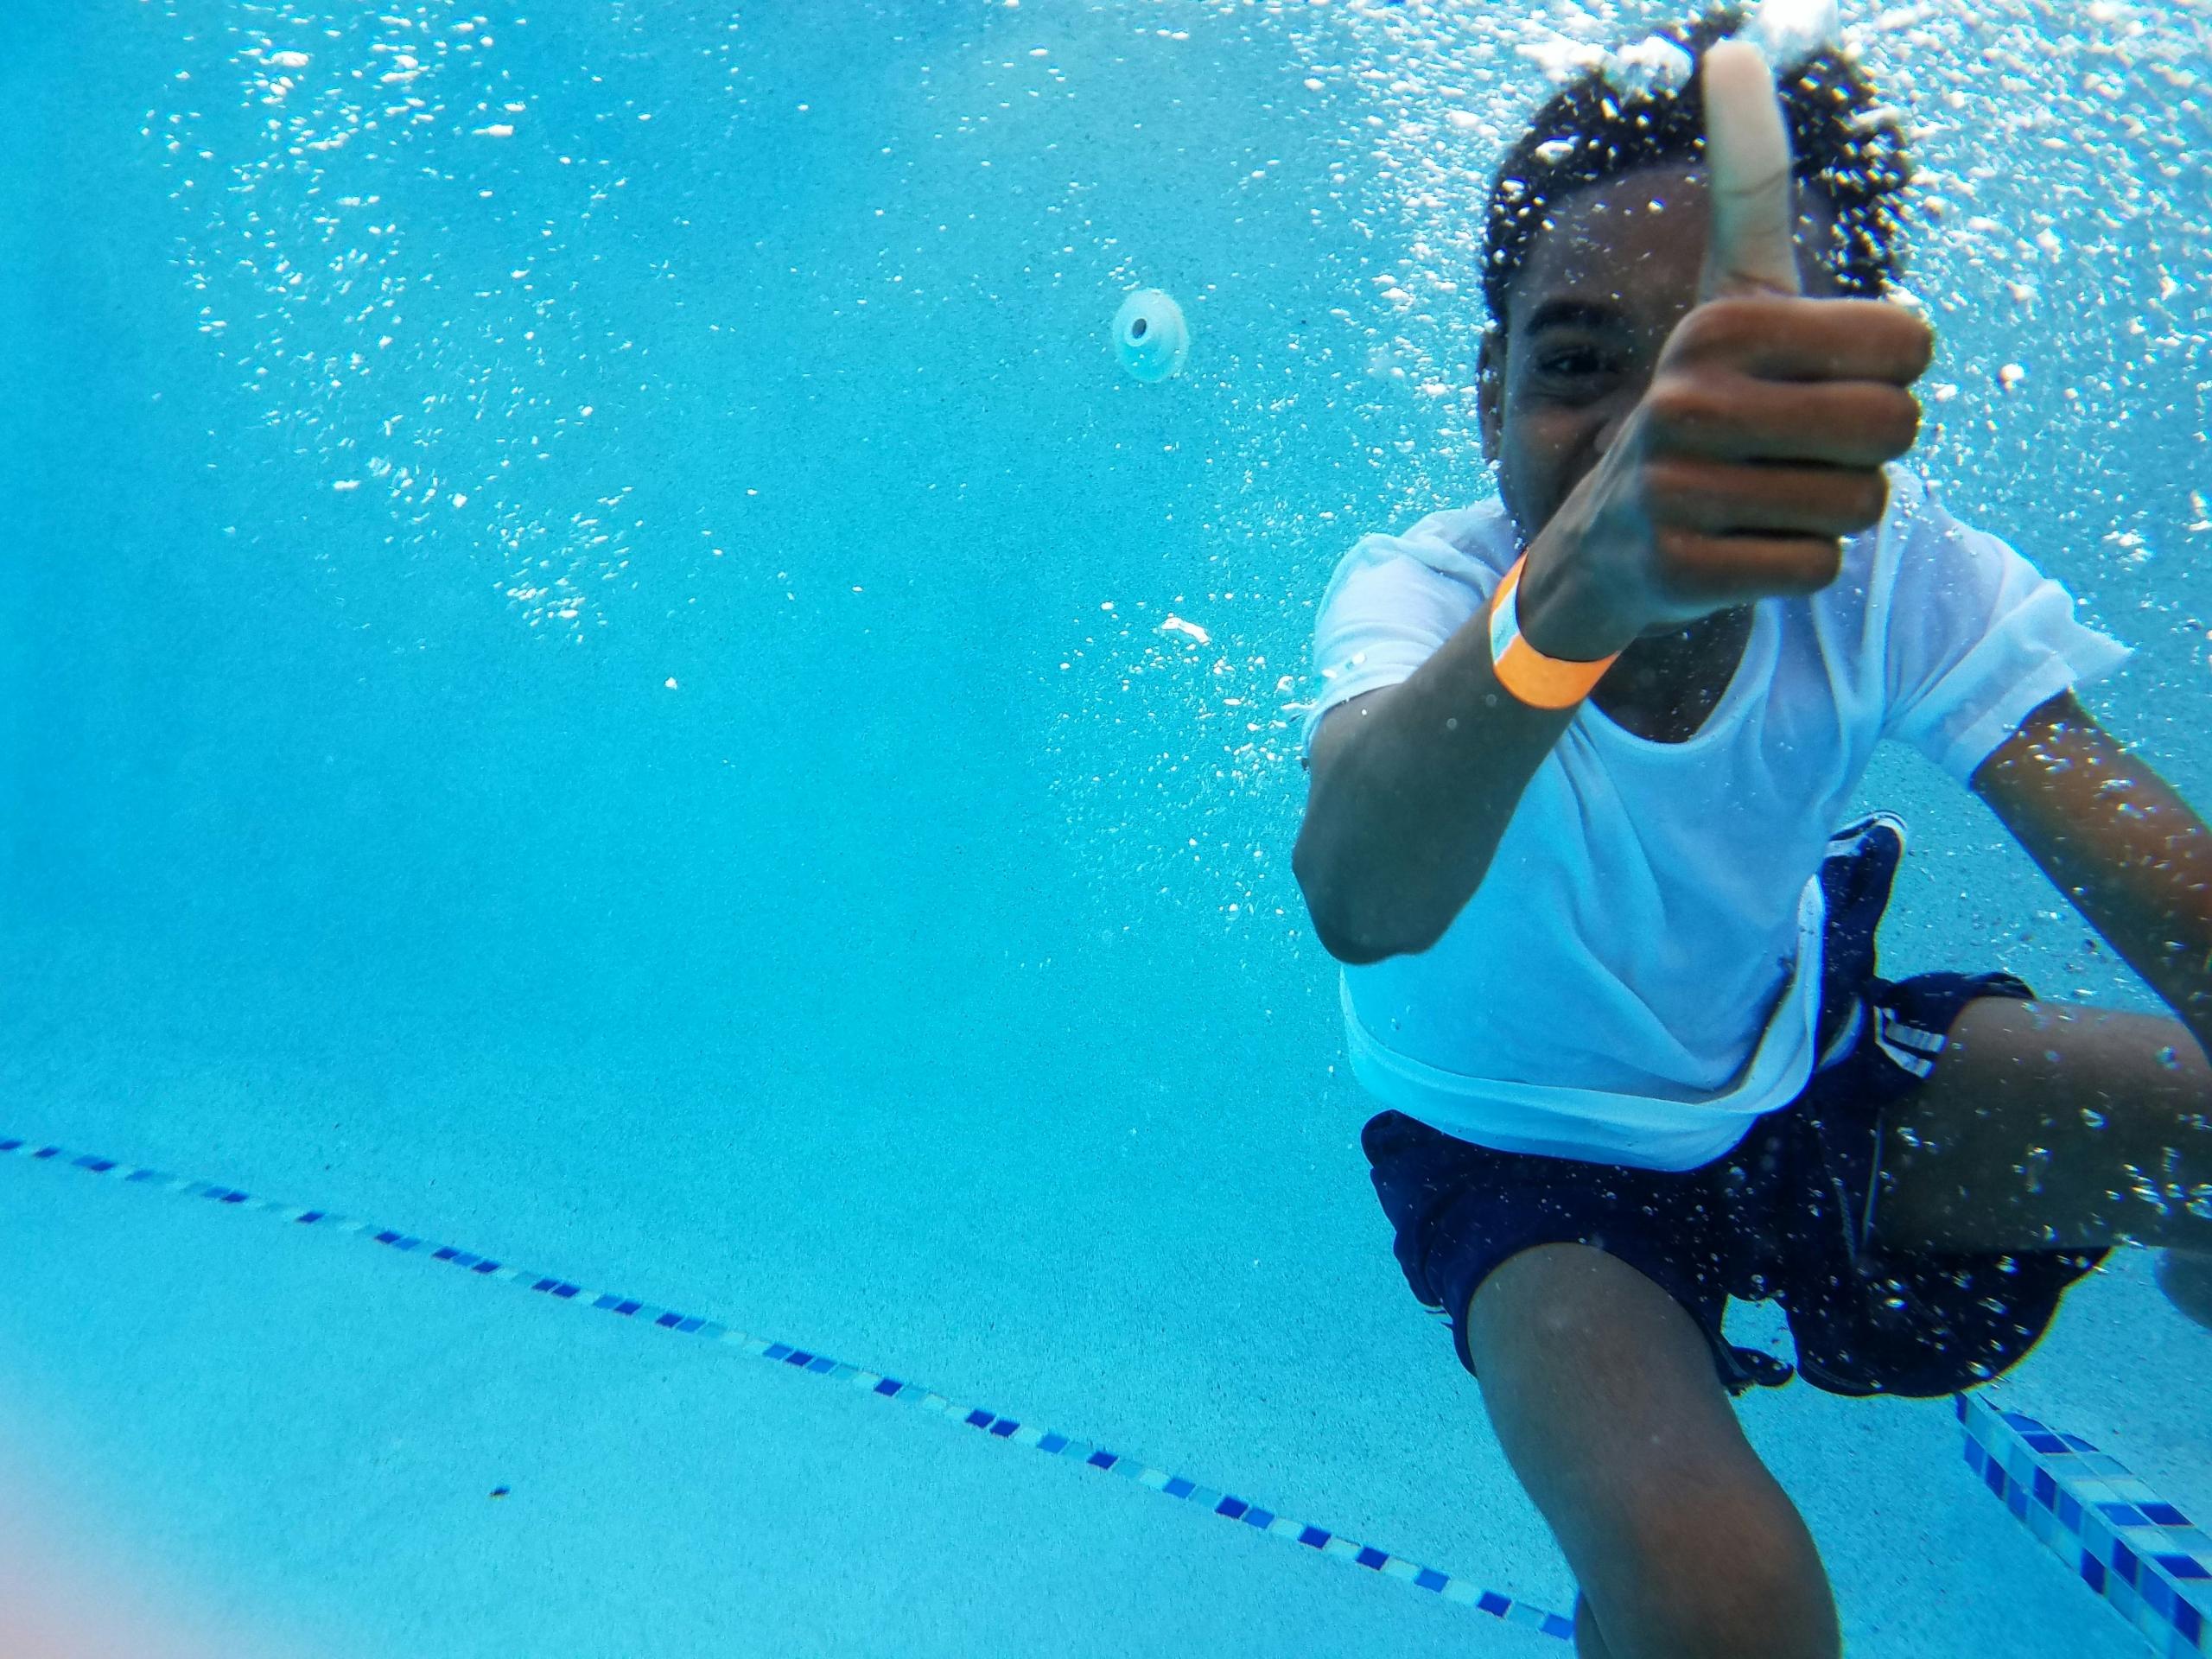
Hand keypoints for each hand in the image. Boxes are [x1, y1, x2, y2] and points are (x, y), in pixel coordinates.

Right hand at [1517, 40, 1933, 660]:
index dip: (1892, 370)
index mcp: (1719, 325)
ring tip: (1763, 500)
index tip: (1823, 378)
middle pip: (1895, 427)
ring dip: (1831, 511)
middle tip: (1798, 452)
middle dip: (1869, 450)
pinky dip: (1794, 566)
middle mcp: (1685, 400)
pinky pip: (1814, 567)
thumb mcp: (1730, 294)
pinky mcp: (1678, 569)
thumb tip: (1732, 46)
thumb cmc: (1703, 407)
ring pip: (1860, 504)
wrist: (1604, 548)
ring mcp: (1674, 490)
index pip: (1910, 341)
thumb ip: (1748, 183)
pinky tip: (1739, 549)